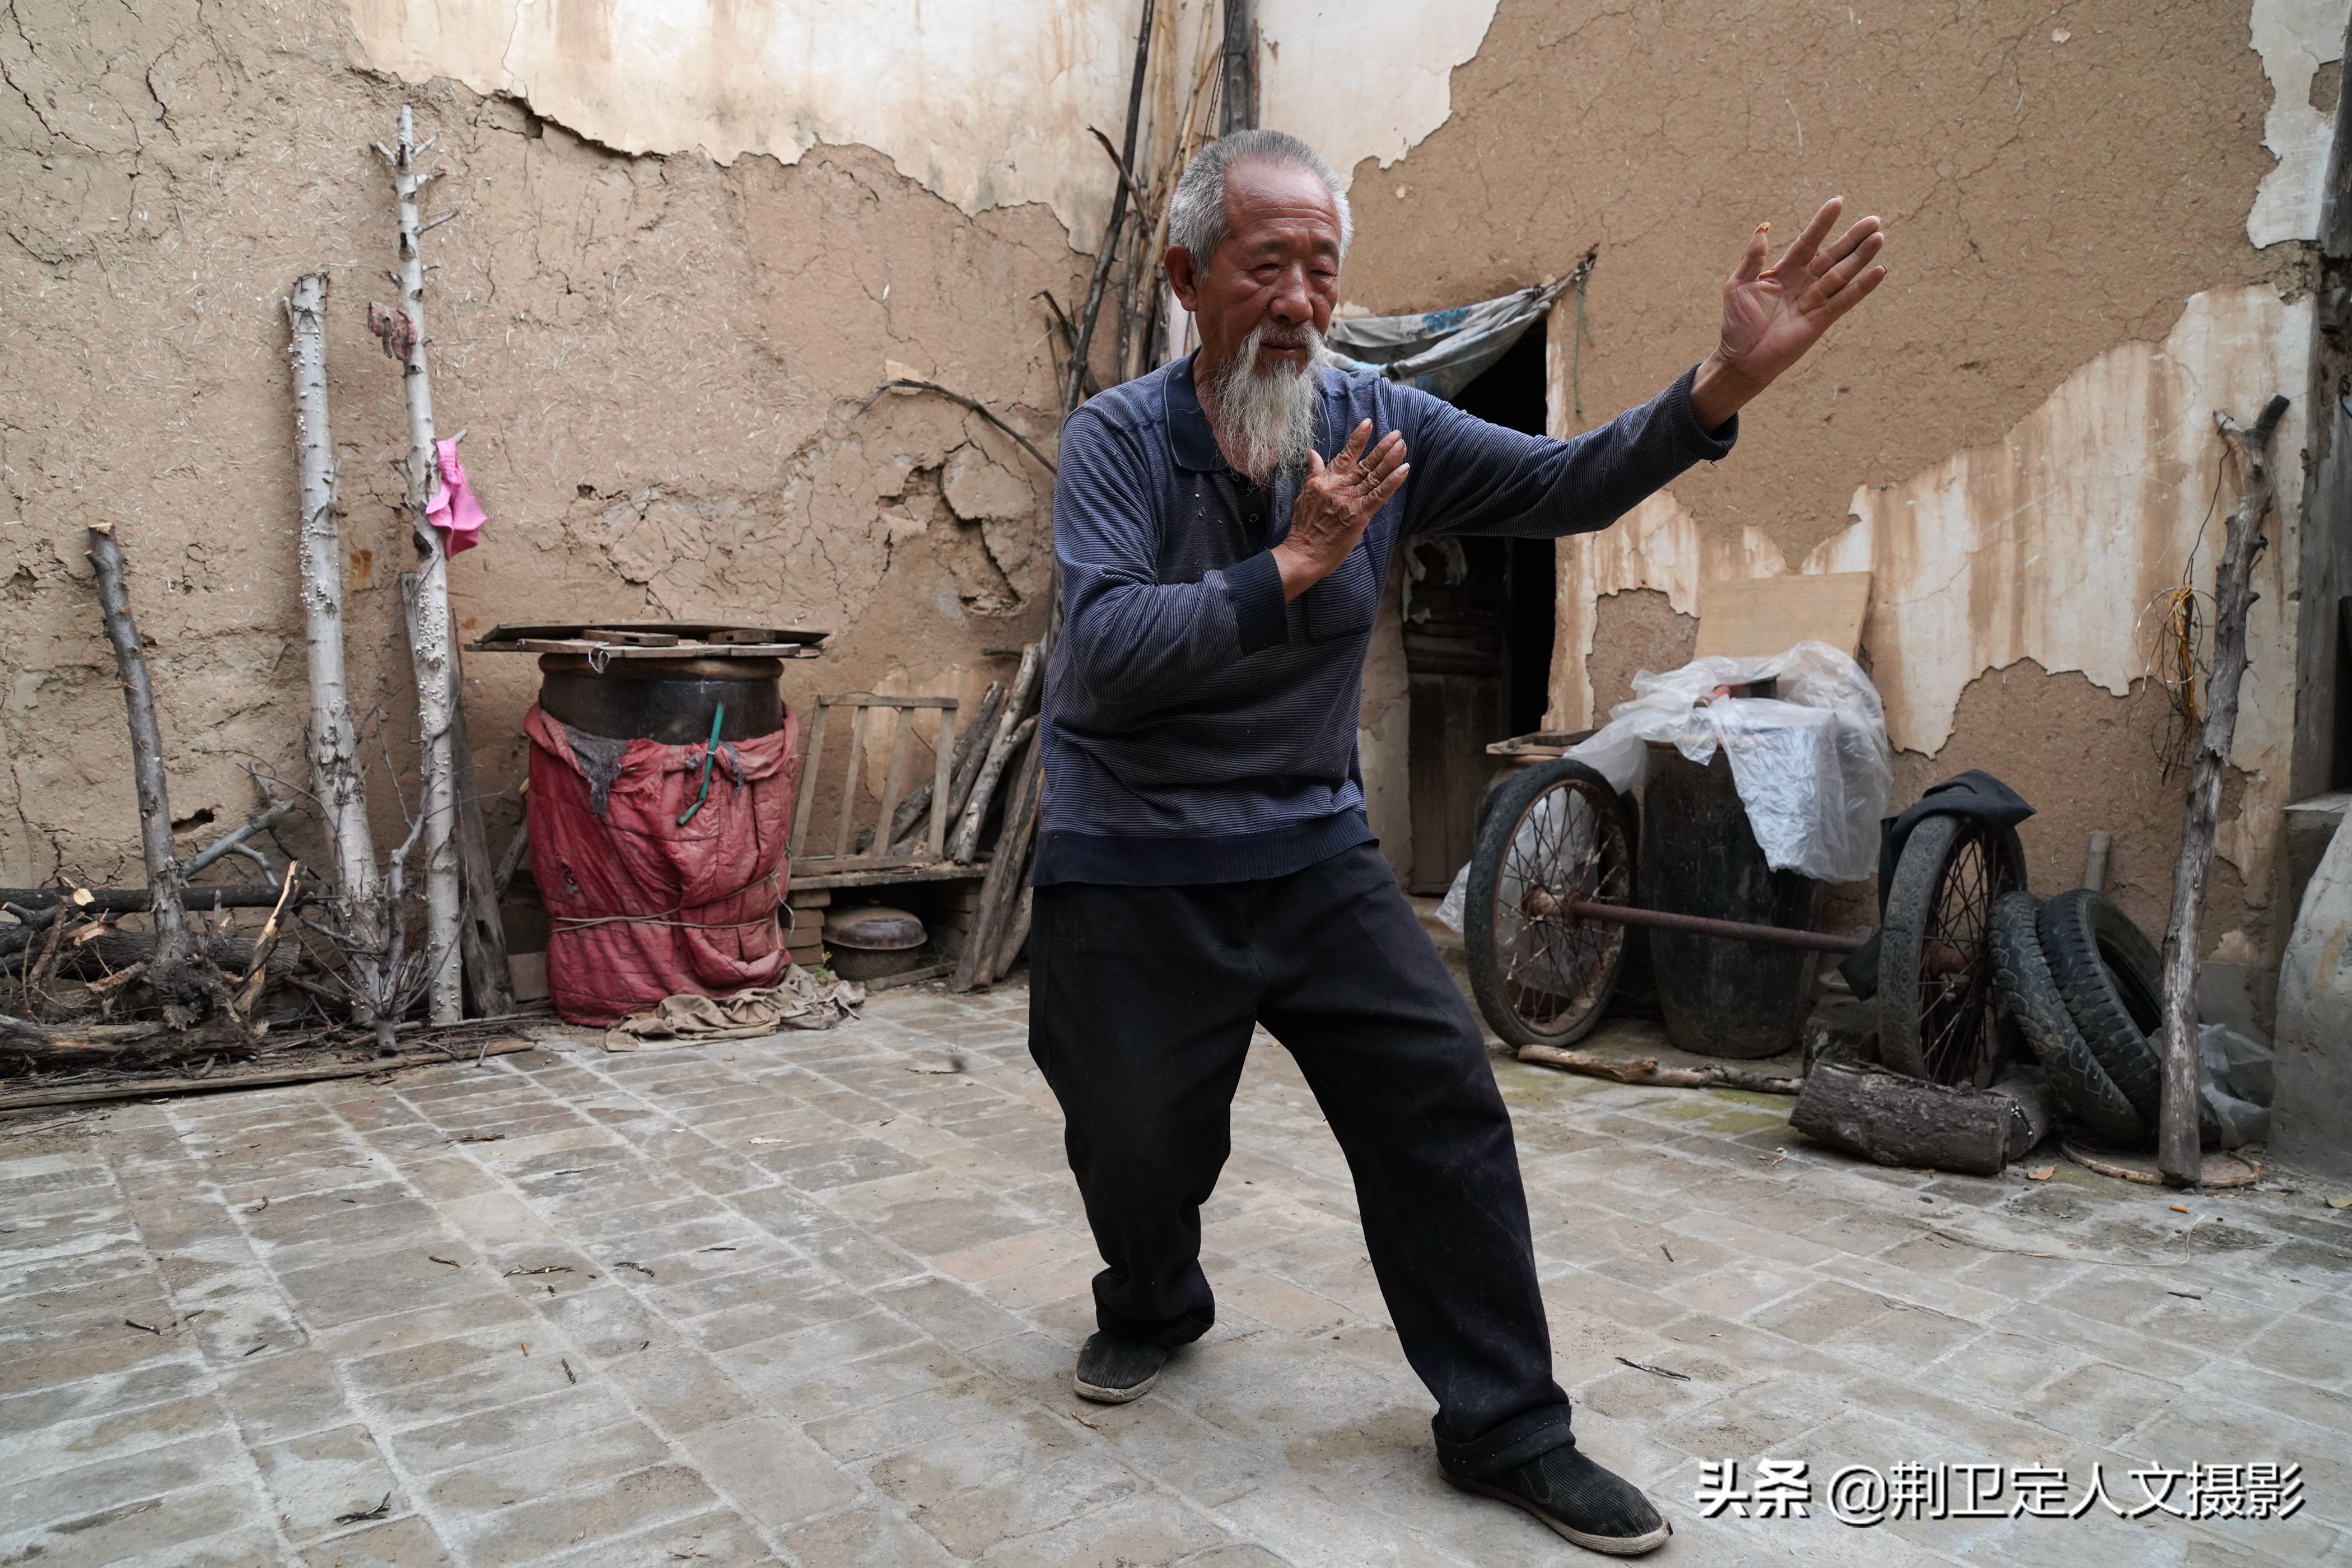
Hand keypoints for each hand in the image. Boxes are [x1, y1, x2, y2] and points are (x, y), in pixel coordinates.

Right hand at [1273, 419, 1408, 598]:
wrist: (1302, 553)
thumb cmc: (1302, 528)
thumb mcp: (1304, 494)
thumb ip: (1313, 472)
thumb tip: (1312, 452)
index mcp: (1325, 480)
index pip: (1345, 455)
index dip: (1358, 439)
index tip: (1369, 423)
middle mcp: (1338, 487)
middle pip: (1365, 463)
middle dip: (1382, 447)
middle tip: (1397, 434)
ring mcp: (1349, 500)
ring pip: (1374, 476)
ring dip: (1390, 459)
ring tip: (1402, 445)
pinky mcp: (1358, 515)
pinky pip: (1379, 495)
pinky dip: (1392, 482)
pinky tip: (1403, 470)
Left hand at [1690, 196, 1886, 429]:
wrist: (1740, 359)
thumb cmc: (1737, 323)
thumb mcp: (1737, 285)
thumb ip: (1752, 258)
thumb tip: (1762, 229)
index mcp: (1784, 271)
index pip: (1808, 241)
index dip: (1822, 223)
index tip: (1838, 202)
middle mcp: (1803, 282)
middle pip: (1832, 255)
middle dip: (1852, 238)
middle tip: (1874, 220)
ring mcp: (1814, 301)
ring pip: (1842, 274)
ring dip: (1861, 257)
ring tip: (1879, 237)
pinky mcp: (1821, 320)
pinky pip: (1845, 300)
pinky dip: (1862, 287)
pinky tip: (1879, 271)